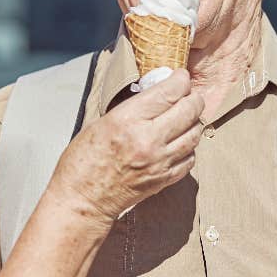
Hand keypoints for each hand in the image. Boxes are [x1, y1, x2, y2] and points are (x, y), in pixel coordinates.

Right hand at [50, 68, 203, 224]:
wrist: (82, 200)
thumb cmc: (83, 161)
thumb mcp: (102, 122)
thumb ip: (132, 108)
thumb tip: (156, 93)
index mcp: (128, 120)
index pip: (170, 92)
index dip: (181, 80)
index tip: (180, 77)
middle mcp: (148, 140)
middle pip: (190, 110)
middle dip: (193, 98)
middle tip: (188, 95)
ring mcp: (160, 161)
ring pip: (195, 133)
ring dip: (193, 122)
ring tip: (184, 117)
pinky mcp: (165, 179)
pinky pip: (191, 158)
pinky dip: (189, 147)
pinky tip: (178, 142)